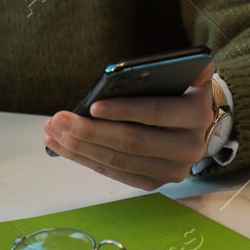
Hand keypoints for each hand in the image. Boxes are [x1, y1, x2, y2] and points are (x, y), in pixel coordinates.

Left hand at [44, 62, 215, 189]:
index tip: (91, 106)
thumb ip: (185, 68)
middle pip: (132, 142)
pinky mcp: (153, 183)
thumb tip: (187, 65)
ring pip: (118, 161)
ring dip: (80, 146)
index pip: (155, 113)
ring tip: (53, 130)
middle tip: (59, 119)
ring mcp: (171, 171)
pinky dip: (85, 159)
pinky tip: (61, 146)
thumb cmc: (179, 93)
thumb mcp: (186, 76)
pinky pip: (114, 173)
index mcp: (197, 115)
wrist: (194, 126)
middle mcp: (189, 148)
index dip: (123, 110)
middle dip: (90, 131)